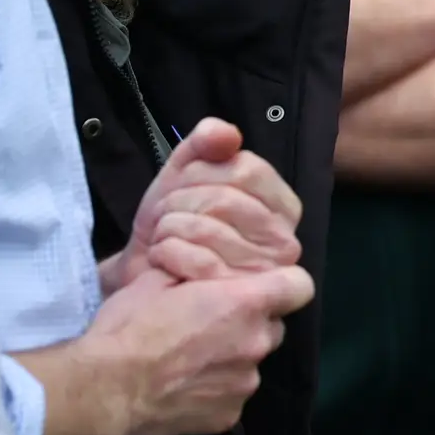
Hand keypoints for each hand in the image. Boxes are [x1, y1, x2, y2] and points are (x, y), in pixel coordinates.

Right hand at [71, 258, 309, 434]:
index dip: (284, 284)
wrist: (104, 391)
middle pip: (272, 326)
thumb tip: (200, 266)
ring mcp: (245, 384)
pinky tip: (182, 387)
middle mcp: (256, 344)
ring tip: (188, 360)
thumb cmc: (128, 328)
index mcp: (244, 304)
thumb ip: (192, 270)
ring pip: (251, 362)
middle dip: (248, 322)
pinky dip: (214, 390)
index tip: (262, 286)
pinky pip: (231, 395)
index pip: (299, 287)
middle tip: (208, 323)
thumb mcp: (155, 279)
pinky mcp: (229, 417)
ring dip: (230, 358)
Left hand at [108, 120, 302, 292]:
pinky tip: (161, 260)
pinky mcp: (239, 302)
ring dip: (169, 229)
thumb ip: (205, 145)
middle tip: (163, 217)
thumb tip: (224, 133)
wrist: (148, 278)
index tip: (179, 186)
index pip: (246, 169)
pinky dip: (168, 254)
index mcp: (282, 206)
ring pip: (210, 229)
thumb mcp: (186, 174)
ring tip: (161, 239)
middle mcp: (285, 241)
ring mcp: (266, 274)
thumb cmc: (176, 224)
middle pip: (226, 199)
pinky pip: (199, 262)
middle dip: (179, 202)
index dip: (201, 172)